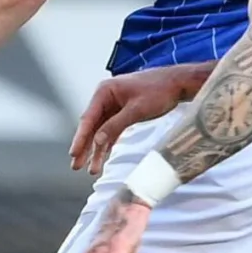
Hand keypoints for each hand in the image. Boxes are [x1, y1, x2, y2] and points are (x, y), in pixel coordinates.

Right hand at [69, 64, 202, 174]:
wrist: (178, 83)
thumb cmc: (159, 91)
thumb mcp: (137, 110)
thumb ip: (115, 125)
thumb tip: (97, 141)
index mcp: (104, 92)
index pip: (88, 118)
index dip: (80, 138)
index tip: (73, 154)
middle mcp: (105, 98)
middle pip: (91, 126)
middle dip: (85, 147)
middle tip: (76, 166)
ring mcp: (113, 105)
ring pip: (101, 131)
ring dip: (97, 149)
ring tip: (91, 169)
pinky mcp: (122, 111)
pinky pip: (111, 130)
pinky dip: (107, 144)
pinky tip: (102, 158)